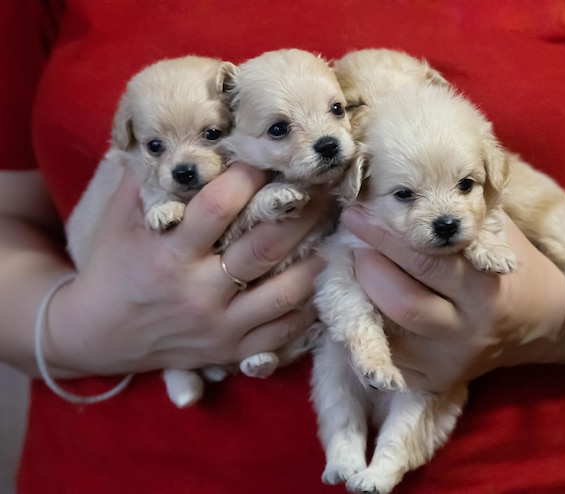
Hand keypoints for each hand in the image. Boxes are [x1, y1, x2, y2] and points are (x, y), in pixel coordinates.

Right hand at [45, 163, 326, 376]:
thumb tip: (175, 139)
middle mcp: (199, 292)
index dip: (249, 176)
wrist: (100, 335)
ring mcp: (220, 326)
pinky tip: (319, 282)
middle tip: (324, 187)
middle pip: (265, 248)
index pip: (218, 207)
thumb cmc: (112, 268)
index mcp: (169, 254)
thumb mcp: (118, 220)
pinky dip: (308, 308)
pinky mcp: (232, 351)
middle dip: (301, 213)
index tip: (271, 154)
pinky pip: (283, 332)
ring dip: (316, 260)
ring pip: (285, 293)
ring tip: (334, 234)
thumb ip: (146, 181)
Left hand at [341, 205, 564, 392]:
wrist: (544, 324)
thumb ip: (456, 219)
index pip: (425, 260)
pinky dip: (372, 327)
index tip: (356, 214)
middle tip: (356, 244)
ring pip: (388, 333)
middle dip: (368, 267)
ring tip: (362, 270)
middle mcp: (468, 332)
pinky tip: (371, 303)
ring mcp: (449, 362)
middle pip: (400, 301)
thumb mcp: (498, 233)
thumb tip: (399, 197)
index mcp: (486, 290)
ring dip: (364, 296)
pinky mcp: (435, 381)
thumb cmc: (513, 267)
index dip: (383, 235)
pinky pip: (389, 357)